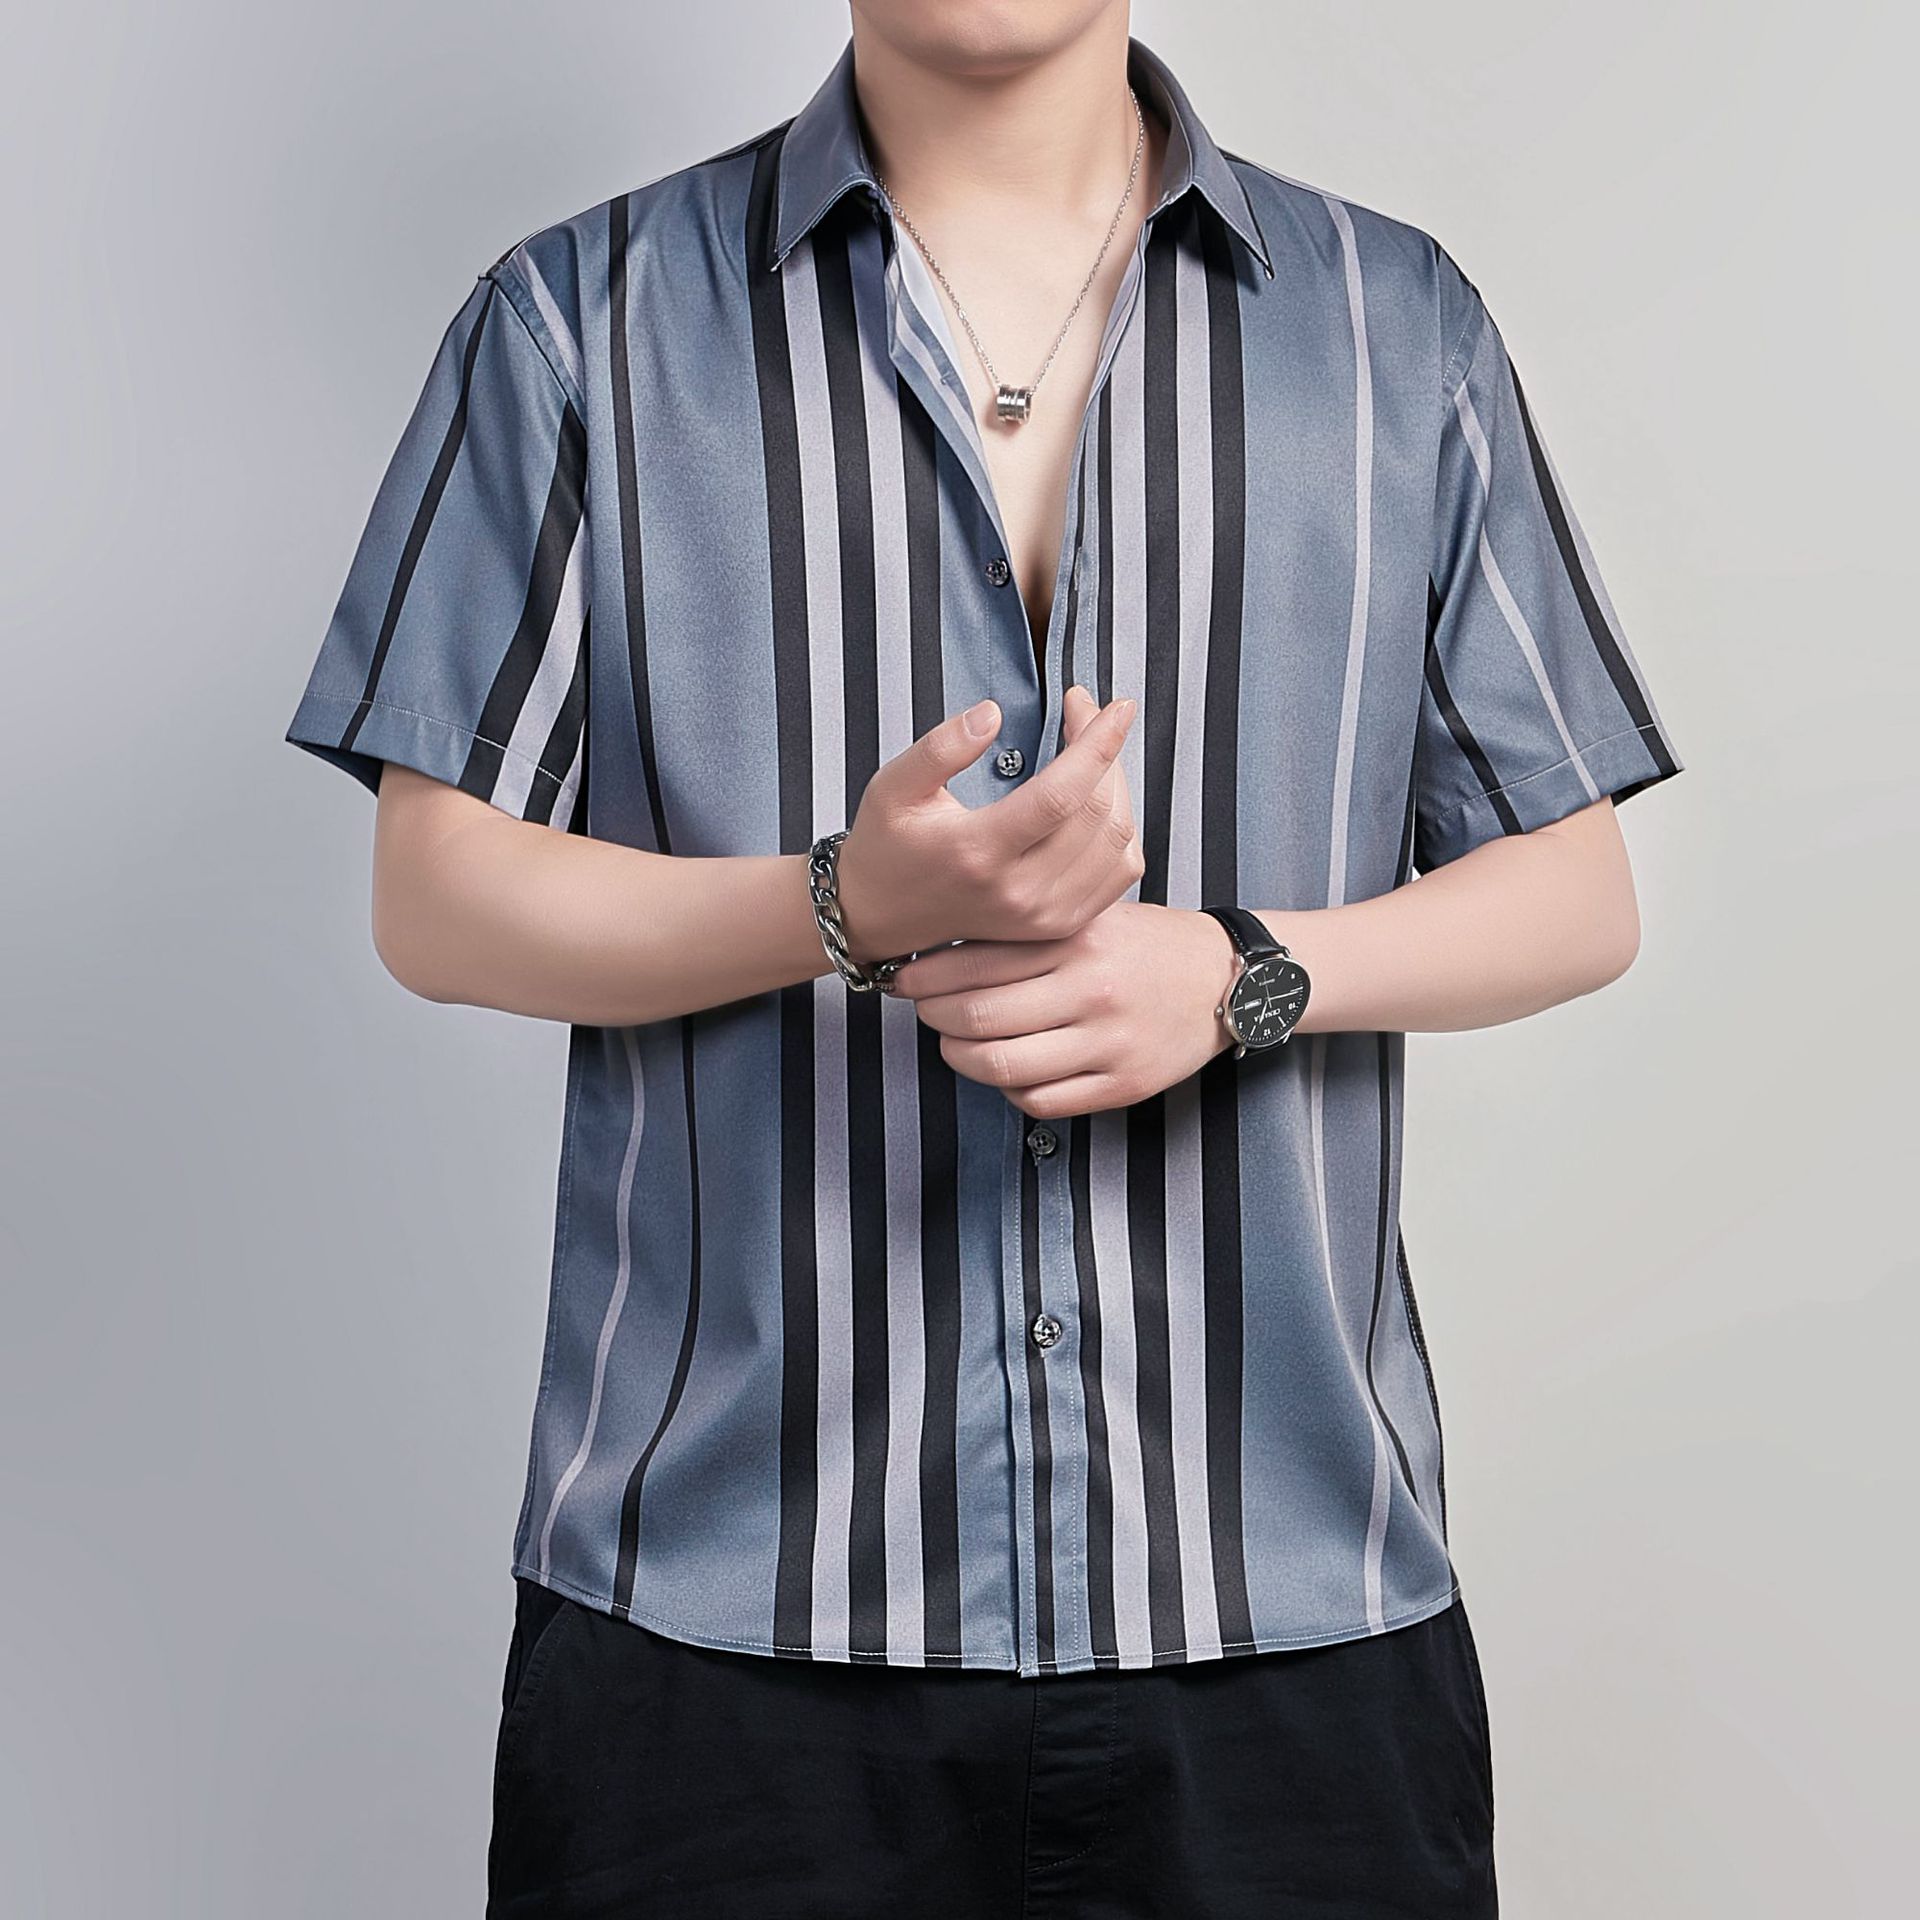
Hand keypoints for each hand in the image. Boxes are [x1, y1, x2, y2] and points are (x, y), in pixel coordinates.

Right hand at [833, 685, 1141, 961]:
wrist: (883, 916)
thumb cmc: (888, 846)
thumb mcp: (893, 786)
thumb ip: (940, 747)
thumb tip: (992, 713)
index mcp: (977, 851)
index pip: (1061, 794)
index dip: (1097, 744)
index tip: (1116, 707)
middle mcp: (1018, 891)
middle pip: (1098, 813)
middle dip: (1106, 751)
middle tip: (1085, 714)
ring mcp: (1043, 915)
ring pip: (1119, 841)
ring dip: (1117, 785)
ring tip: (1092, 752)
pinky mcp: (1059, 925)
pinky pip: (1120, 872)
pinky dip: (1122, 828)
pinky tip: (1099, 799)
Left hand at [888, 902, 1242, 1117]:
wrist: (1225, 978)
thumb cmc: (1145, 944)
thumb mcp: (1090, 918)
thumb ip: (1029, 934)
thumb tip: (944, 950)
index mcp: (1078, 940)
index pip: (976, 962)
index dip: (925, 976)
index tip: (904, 979)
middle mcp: (1091, 990)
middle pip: (979, 1018)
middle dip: (935, 1018)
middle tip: (924, 1012)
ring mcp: (1108, 1043)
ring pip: (1002, 1066)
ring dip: (961, 1059)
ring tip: (955, 1045)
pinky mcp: (1123, 1086)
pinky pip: (1040, 1102)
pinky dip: (1009, 1091)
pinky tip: (1007, 1071)